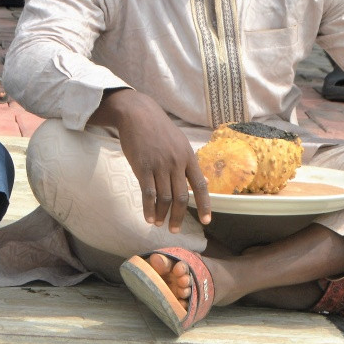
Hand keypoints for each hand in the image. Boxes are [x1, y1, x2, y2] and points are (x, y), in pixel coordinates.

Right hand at [91, 89, 210, 232]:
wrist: (137, 114)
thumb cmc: (159, 129)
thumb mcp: (181, 142)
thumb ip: (190, 163)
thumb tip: (205, 180)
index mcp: (188, 157)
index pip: (200, 186)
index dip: (204, 205)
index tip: (206, 221)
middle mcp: (176, 162)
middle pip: (181, 197)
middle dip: (179, 216)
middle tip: (175, 229)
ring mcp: (159, 165)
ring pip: (164, 197)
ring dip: (162, 214)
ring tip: (159, 223)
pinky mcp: (142, 167)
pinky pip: (148, 193)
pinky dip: (149, 208)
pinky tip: (148, 217)